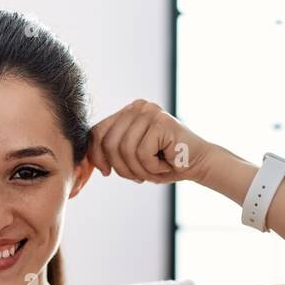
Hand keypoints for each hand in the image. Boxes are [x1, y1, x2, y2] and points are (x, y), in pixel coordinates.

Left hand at [86, 99, 211, 183]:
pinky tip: (165, 164)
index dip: (96, 155)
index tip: (105, 172)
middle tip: (138, 177)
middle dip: (121, 168)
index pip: (97, 131)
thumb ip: (112, 152)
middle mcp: (137, 107)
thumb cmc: (165, 163)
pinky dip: (152, 168)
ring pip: (125, 150)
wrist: (199, 163)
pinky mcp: (161, 122)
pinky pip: (142, 153)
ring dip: (139, 170)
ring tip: (154, 170)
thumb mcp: (132, 157)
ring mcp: (149, 112)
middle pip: (108, 142)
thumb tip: (84, 159)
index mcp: (127, 112)